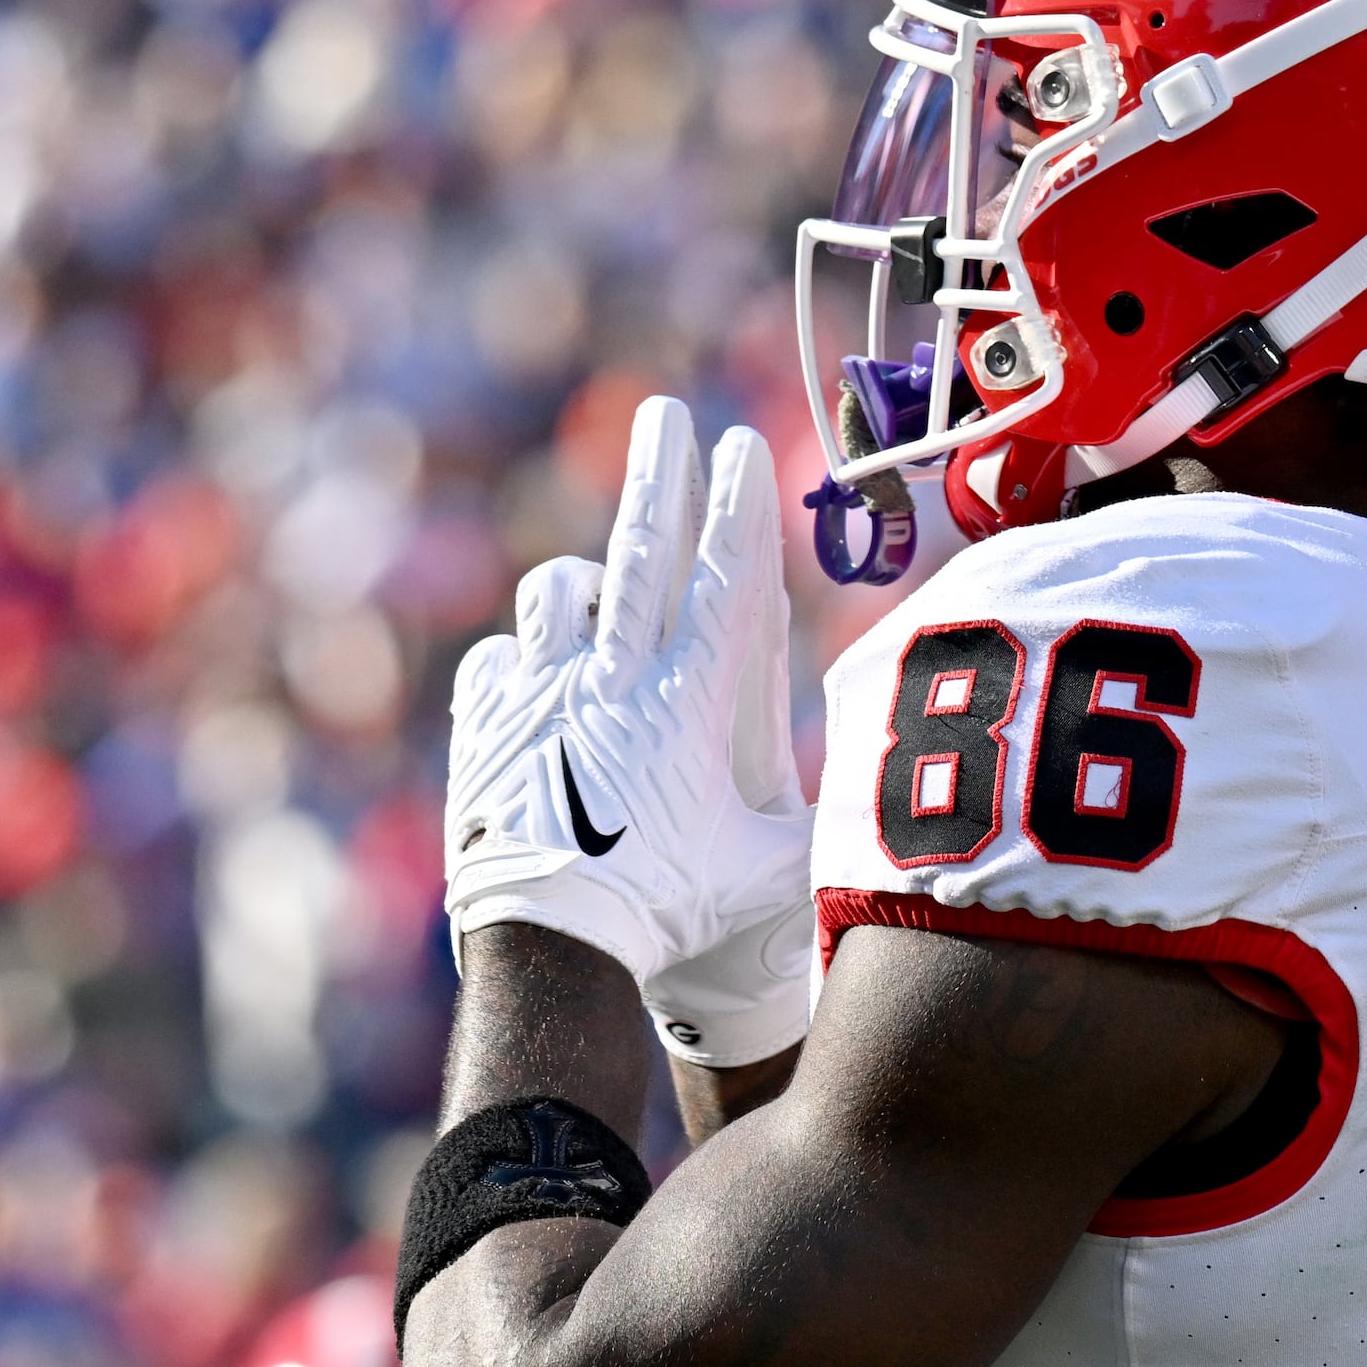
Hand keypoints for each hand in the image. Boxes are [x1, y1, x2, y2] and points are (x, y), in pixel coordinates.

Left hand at [445, 399, 814, 1064]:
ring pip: (556, 592)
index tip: (741, 446)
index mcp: (690, 705)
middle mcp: (613, 683)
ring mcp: (542, 699)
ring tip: (598, 589)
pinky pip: (498, 660)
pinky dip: (522, 661)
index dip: (737, 508)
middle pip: (640, 550)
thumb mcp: (772, 871)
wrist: (548, 951)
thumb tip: (879, 797)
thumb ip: (819, 820)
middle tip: (666, 415)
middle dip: (659, 473)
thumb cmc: (674, 920)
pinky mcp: (486, 729)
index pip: (723, 581)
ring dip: (583, 582)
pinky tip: (537, 679)